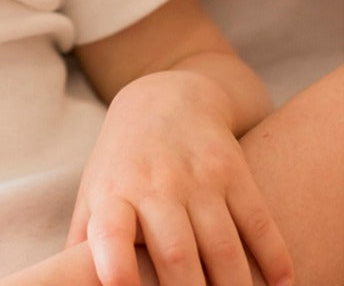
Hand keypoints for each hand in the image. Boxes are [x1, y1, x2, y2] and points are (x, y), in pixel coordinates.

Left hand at [68, 72, 292, 285]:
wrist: (164, 98)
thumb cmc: (124, 162)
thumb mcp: (96, 191)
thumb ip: (86, 241)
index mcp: (114, 194)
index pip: (109, 230)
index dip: (114, 263)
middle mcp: (155, 184)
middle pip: (177, 254)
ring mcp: (198, 177)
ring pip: (224, 249)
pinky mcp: (235, 171)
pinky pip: (260, 224)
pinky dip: (275, 262)